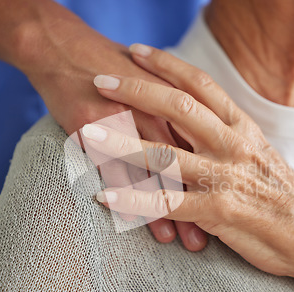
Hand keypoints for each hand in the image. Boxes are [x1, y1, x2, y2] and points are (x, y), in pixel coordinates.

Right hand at [13, 6, 206, 250]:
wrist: (63, 49)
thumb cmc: (110, 66)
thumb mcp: (151, 81)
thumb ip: (176, 109)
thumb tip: (197, 136)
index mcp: (174, 100)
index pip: (202, 147)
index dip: (215, 178)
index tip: (230, 208)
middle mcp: (155, 111)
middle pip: (186, 162)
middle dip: (201, 200)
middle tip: (213, 234)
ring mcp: (125, 120)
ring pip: (155, 172)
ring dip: (169, 210)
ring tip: (181, 240)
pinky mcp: (95, 128)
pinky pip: (114, 169)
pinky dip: (128, 197)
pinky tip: (137, 222)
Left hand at [82, 44, 293, 280]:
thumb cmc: (283, 196)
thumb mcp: (258, 155)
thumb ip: (226, 138)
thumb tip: (196, 125)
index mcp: (242, 128)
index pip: (201, 85)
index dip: (168, 66)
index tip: (139, 52)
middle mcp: (233, 145)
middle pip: (179, 107)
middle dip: (137, 90)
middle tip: (101, 78)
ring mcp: (225, 177)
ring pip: (167, 154)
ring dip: (124, 143)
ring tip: (90, 133)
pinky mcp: (219, 211)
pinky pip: (169, 204)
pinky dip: (135, 200)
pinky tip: (106, 196)